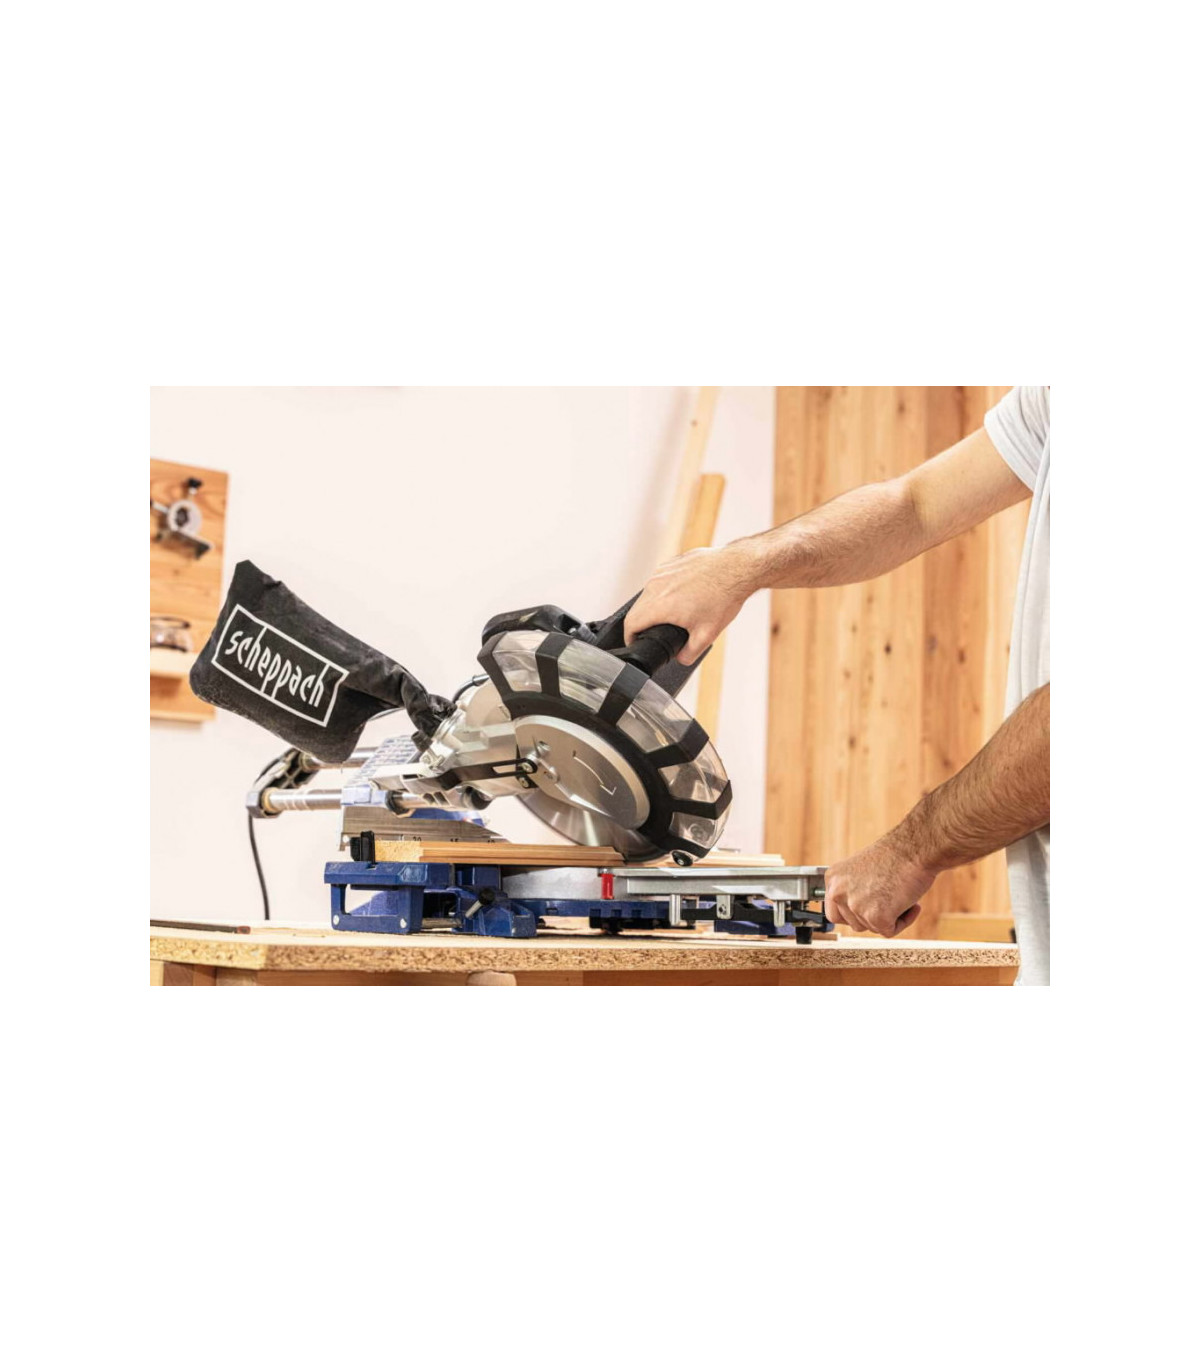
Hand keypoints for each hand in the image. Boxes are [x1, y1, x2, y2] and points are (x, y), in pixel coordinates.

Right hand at [624, 545, 758, 665]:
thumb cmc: (723, 598)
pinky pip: (659, 580)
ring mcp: (662, 572)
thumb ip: (689, 654)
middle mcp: (656, 586)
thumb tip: (680, 659)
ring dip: (652, 606)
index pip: (630, 624)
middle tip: (654, 633)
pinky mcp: (671, 564)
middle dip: (642, 623)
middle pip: (637, 609)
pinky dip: (664, 591)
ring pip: (647, 593)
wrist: (736, 569)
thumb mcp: (707, 635)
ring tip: (670, 615)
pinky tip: (682, 596)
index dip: (630, 638)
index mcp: (660, 605)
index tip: (635, 643)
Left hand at [823, 834, 938, 936]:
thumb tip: (856, 913)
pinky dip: (904, 921)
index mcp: (833, 879)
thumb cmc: (896, 856)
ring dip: (889, 918)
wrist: (914, 848)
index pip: (834, 912)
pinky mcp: (875, 916)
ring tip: (901, 895)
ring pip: (872, 928)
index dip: (855, 914)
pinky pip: (889, 931)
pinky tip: (911, 903)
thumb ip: (853, 890)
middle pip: (853, 924)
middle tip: (891, 900)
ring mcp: (855, 905)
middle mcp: (838, 892)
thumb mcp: (861, 871)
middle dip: (873, 916)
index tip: (870, 909)